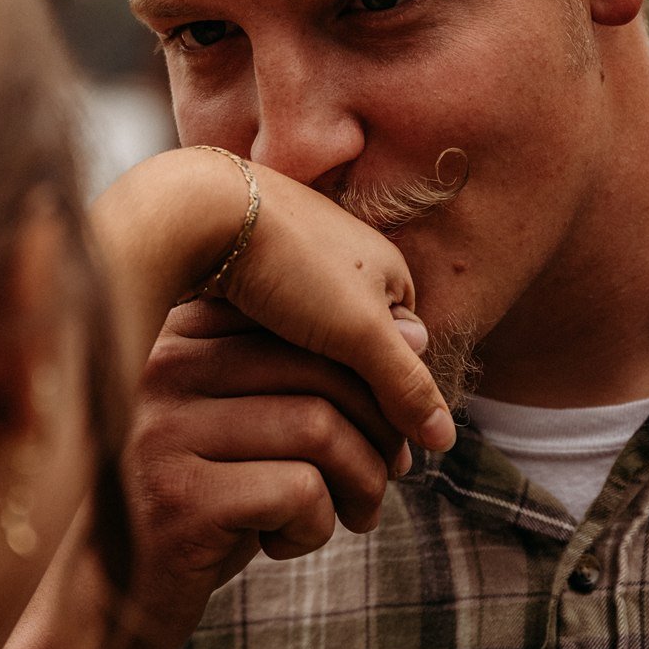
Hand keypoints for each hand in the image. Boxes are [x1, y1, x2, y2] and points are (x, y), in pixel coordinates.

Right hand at [113, 168, 454, 648]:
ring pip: (319, 428)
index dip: (367, 380)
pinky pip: (299, 492)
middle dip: (377, 432)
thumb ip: (317, 380)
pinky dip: (316, 527)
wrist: (106, 603)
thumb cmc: (199, 506)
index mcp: (180, 338)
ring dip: (359, 483)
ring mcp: (164, 432)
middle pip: (320, 372)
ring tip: (349, 516)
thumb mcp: (252, 432)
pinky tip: (281, 546)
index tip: (382, 432)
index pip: (304, 328)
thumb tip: (418, 333)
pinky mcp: (178, 499)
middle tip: (385, 479)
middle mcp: (162, 370)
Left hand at [218, 163, 453, 454]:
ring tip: (280, 398)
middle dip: (347, 382)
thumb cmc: (291, 265)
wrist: (201, 210)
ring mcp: (299, 256)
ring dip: (303, 364)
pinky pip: (271, 316)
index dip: (391, 395)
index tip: (370, 438)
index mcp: (388, 265)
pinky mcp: (253, 261)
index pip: (405, 348)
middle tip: (323, 426)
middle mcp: (349, 255)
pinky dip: (266, 342)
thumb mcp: (360, 332)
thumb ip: (406, 385)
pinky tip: (247, 364)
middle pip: (359, 341)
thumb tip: (446, 439)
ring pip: (312, 331)